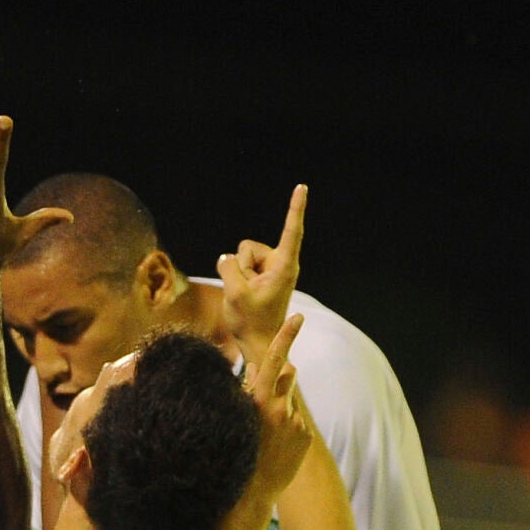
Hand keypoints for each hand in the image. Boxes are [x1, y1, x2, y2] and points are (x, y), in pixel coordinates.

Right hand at [220, 184, 305, 356]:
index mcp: (284, 267)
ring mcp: (271, 269)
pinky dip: (237, 277)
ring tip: (247, 295)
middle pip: (248, 247)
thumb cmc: (251, 322)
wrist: (258, 342)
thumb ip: (229, 267)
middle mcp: (280, 264)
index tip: (302, 187)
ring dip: (238, 274)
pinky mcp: (262, 275)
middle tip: (246, 293)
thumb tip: (227, 258)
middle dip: (240, 265)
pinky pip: (240, 265)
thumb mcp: (235, 293)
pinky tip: (245, 294)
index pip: (292, 231)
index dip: (295, 208)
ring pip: (242, 256)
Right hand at [244, 314, 309, 494]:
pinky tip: (275, 446)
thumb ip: (251, 389)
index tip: (298, 317)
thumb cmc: (234, 451)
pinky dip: (287, 429)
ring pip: (289, 402)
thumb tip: (267, 367)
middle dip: (280, 377)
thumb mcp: (236, 416)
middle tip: (266, 399)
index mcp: (258, 399)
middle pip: (286, 376)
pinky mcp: (305, 435)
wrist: (251, 490)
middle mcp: (279, 406)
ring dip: (280, 408)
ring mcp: (295, 422)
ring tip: (266, 432)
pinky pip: (296, 423)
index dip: (286, 336)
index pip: (275, 359)